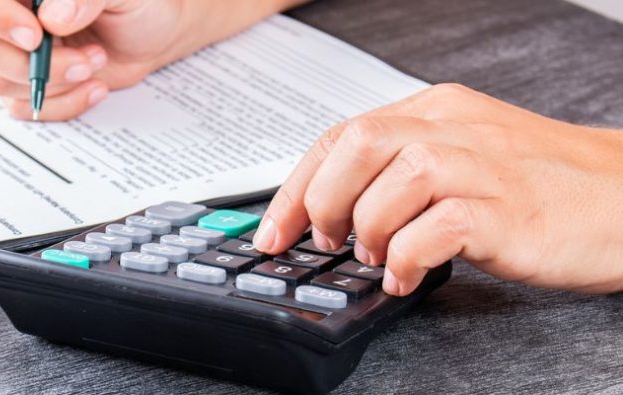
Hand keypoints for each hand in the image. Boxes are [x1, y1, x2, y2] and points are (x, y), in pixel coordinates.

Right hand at [0, 0, 302, 120]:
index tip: (35, 34)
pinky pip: (25, 107)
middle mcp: (14, 12)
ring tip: (97, 71)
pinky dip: (60, 108)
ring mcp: (22, 49)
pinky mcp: (40, 81)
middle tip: (82, 60)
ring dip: (50, 88)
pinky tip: (94, 89)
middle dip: (32, 64)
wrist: (174, 22)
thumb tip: (55, 14)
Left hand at [252, 83, 622, 295]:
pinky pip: (437, 227)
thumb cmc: (542, 185)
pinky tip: (406, 275)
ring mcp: (484, 167)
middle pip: (358, 144)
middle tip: (327, 243)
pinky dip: (407, 257)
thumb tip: (330, 210)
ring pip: (394, 180)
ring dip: (368, 228)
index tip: (273, 231)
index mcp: (437, 111)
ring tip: (377, 257)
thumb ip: (402, 170)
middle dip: (322, 201)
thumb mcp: (463, 156)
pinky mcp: (508, 211)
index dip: (297, 186)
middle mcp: (456, 128)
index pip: (343, 135)